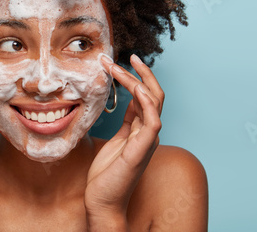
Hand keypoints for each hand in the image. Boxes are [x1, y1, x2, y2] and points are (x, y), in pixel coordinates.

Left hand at [85, 54, 163, 227]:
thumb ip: (125, 123)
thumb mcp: (114, 141)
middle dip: (142, 73)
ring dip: (138, 81)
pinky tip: (136, 88)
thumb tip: (124, 103)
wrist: (102, 201)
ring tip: (120, 66)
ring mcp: (148, 139)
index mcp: (140, 130)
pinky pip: (152, 120)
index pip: (144, 97)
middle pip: (153, 94)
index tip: (120, 63)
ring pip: (153, 101)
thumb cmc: (106, 175)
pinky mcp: (143, 148)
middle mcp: (147, 132)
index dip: (134, 78)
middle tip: (128, 55)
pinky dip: (147, 102)